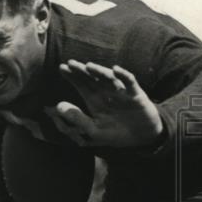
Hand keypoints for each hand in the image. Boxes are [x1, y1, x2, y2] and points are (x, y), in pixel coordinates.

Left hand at [47, 61, 163, 147]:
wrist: (143, 137)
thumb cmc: (117, 133)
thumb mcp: (94, 130)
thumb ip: (77, 119)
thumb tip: (58, 107)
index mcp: (95, 100)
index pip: (82, 85)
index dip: (72, 76)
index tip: (62, 68)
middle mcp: (107, 93)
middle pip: (93, 78)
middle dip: (82, 71)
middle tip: (70, 64)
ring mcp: (121, 92)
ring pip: (109, 78)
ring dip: (100, 71)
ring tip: (89, 66)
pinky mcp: (135, 94)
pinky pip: (129, 82)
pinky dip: (123, 76)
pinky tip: (116, 70)